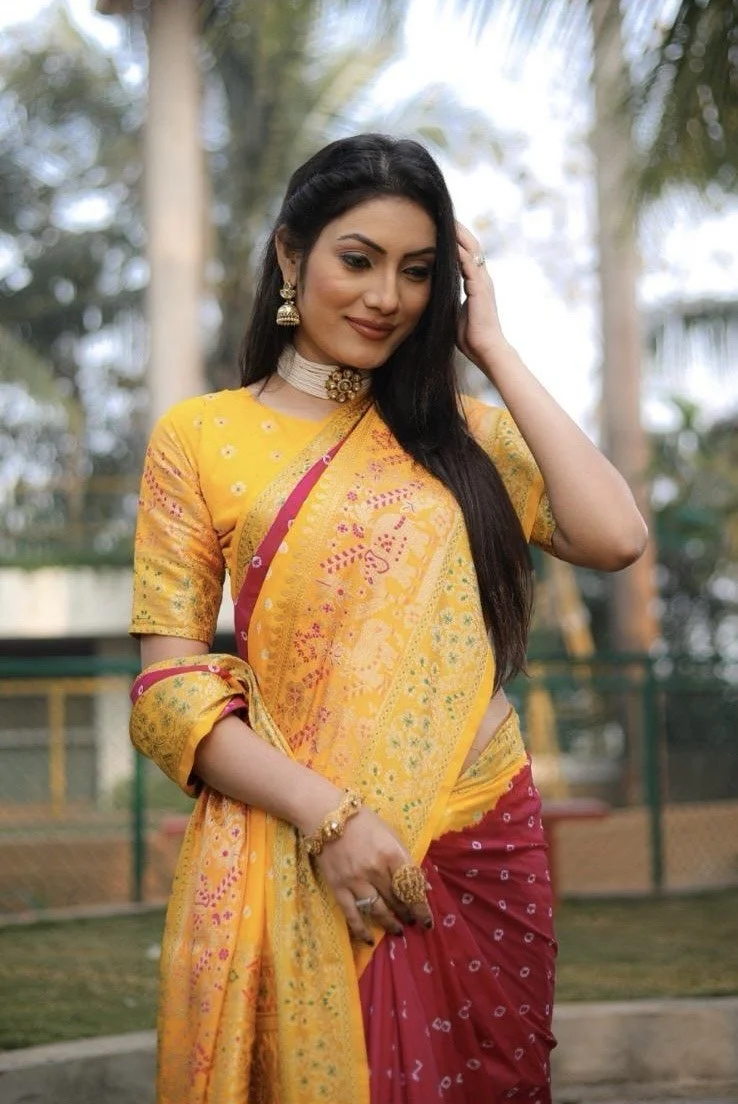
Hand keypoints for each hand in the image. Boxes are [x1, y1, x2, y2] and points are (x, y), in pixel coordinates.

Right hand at [312, 806, 433, 943]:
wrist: (326, 815)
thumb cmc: (363, 821)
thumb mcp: (390, 834)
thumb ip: (404, 859)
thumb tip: (421, 885)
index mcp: (392, 853)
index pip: (412, 887)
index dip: (421, 907)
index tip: (427, 920)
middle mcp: (375, 870)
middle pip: (397, 900)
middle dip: (407, 914)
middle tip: (413, 922)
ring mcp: (356, 880)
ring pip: (378, 910)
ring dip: (391, 923)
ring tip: (398, 930)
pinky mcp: (338, 887)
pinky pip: (352, 914)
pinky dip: (361, 929)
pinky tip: (369, 939)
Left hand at [456, 222, 509, 377]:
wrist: (487, 351)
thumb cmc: (471, 338)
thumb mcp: (454, 314)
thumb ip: (448, 301)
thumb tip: (434, 298)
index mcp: (476, 284)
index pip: (466, 255)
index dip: (455, 241)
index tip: (441, 228)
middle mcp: (482, 278)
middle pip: (471, 246)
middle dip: (458, 231)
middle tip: (443, 215)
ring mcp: (483, 282)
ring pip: (471, 250)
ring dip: (459, 235)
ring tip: (445, 219)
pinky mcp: (480, 288)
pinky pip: (469, 264)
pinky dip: (459, 251)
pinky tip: (448, 240)